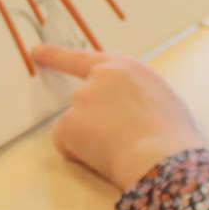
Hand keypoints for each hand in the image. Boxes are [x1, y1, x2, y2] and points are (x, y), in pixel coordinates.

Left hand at [30, 44, 207, 189]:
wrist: (162, 156)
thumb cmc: (173, 134)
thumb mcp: (161, 98)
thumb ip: (135, 93)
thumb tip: (129, 108)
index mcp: (125, 67)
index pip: (83, 59)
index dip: (57, 56)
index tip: (35, 52)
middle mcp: (98, 78)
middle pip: (84, 100)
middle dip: (94, 119)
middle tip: (120, 139)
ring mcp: (81, 99)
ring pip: (76, 124)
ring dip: (90, 138)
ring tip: (120, 149)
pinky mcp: (68, 123)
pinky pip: (66, 143)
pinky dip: (78, 154)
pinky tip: (103, 157)